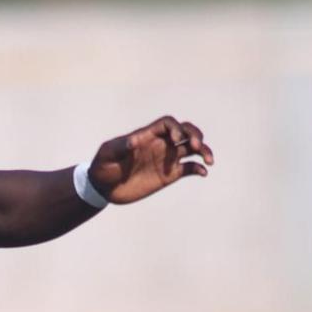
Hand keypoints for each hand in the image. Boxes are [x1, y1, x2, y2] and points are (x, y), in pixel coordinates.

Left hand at [88, 117, 212, 205]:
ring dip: (203, 151)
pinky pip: (189, 168)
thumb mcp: (107, 155)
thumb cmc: (102, 167)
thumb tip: (133, 141)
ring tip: (209, 161)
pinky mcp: (168, 175)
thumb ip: (120, 147)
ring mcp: (166, 159)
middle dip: (194, 136)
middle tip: (195, 147)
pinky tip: (203, 173)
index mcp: (147, 136)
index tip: (176, 141)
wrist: (103, 188)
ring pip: (191, 149)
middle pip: (185, 132)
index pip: (168, 124)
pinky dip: (198, 169)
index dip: (176, 128)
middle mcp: (160, 144)